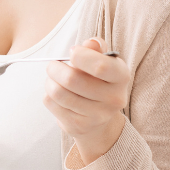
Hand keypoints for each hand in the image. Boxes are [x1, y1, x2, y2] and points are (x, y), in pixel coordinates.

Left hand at [43, 37, 128, 165]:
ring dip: (49, 82)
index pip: (101, 66)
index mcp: (122, 77)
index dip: (81, 56)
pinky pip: (52, 104)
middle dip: (55, 68)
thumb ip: (96, 49)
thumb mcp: (103, 62)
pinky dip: (48, 95)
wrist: (99, 118)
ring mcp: (96, 116)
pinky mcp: (78, 126)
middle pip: (72, 80)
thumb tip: (90, 43)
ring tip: (52, 79)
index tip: (72, 52)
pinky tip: (55, 93)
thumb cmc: (98, 81)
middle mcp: (113, 99)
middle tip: (52, 65)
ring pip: (58, 93)